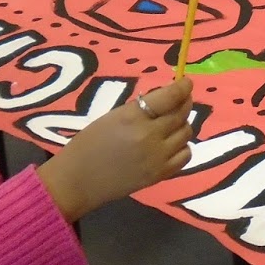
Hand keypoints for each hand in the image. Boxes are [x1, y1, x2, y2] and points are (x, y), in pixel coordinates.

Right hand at [37, 78, 193, 222]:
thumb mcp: (112, 116)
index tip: (186, 83)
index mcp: (132, 117)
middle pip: (181, 114)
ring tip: (172, 124)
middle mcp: (149, 135)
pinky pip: (185, 155)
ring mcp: (157, 157)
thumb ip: (140, 109)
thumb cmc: (89, 144)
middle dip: (184, 103)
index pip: (169, 97)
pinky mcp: (160, 175)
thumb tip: (165, 100)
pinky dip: (182, 147)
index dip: (182, 87)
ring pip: (186, 133)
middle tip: (182, 100)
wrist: (78, 181)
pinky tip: (171, 145)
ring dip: (182, 125)